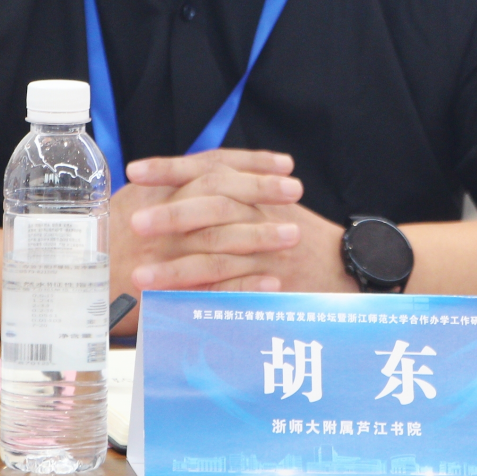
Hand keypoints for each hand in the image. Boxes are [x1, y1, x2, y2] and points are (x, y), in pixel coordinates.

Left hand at [117, 150, 356, 306]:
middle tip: (134, 222)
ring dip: (175, 266)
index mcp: (252, 188)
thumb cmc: (294, 230)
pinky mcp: (272, 284)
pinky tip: (174, 306)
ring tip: (139, 277)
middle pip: (212, 205)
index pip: (208, 169)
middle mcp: (259, 212)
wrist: (342, 262)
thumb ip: (225, 192)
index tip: (135, 171)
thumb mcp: (264, 199)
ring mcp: (266, 250)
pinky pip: (234, 291)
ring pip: (218, 253)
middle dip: (170, 214)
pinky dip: (204, 297)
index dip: (170, 169)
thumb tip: (171, 190)